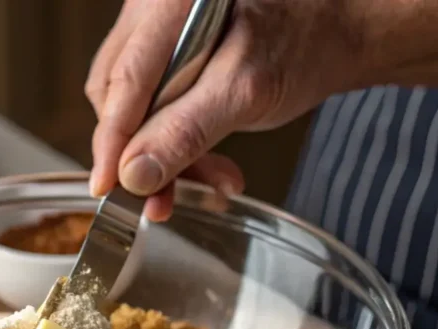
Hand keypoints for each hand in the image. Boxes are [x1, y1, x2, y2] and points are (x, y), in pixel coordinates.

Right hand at [85, 0, 365, 220]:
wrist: (330, 36)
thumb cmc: (300, 46)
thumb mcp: (244, 94)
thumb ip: (186, 132)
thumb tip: (133, 174)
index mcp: (168, 5)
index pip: (122, 82)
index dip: (112, 141)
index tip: (107, 187)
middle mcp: (151, 12)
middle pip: (118, 96)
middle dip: (143, 154)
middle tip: (165, 200)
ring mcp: (154, 32)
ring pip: (132, 107)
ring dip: (162, 154)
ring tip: (208, 180)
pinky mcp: (164, 55)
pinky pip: (151, 106)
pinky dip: (174, 142)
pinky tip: (205, 163)